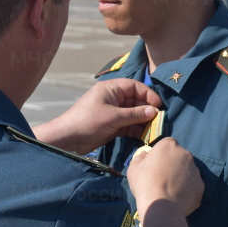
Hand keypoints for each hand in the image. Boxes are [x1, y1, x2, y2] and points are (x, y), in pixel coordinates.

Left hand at [31, 79, 160, 154]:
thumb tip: (154, 111)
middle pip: (136, 100)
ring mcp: (113, 112)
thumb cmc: (87, 122)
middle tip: (159, 120)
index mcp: (111, 89)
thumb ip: (134, 114)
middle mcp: (113, 98)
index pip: (134, 86)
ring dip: (143, 122)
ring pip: (134, 114)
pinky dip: (136, 130)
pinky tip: (145, 136)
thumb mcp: (113, 117)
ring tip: (154, 130)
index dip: (148, 94)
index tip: (159, 105)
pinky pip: (129, 125)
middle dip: (147, 110)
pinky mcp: (113, 125)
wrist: (68, 140)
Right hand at [127, 138, 203, 218]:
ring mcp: (196, 170)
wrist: (161, 206)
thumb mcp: (134, 167)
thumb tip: (146, 155)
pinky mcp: (201, 186)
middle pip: (180, 156)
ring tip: (170, 190)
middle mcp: (186, 154)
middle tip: (163, 177)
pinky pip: (193, 185)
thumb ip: (141, 157)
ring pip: (188, 171)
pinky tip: (177, 198)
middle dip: (173, 164)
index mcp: (169, 145)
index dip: (161, 154)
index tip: (156, 164)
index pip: (167, 144)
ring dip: (181, 176)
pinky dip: (187, 190)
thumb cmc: (145, 183)